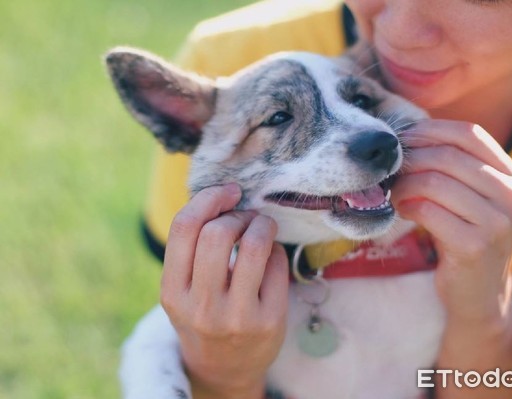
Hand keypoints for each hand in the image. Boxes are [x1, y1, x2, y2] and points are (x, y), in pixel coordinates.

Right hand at [160, 184, 288, 398]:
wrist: (226, 368)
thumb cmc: (204, 316)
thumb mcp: (183, 290)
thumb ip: (192, 250)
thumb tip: (222, 196)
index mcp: (172, 293)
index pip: (184, 228)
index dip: (208, 199)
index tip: (228, 192)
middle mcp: (201, 307)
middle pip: (217, 232)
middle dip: (237, 214)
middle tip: (245, 217)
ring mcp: (237, 316)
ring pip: (253, 245)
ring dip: (261, 224)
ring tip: (262, 227)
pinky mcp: (269, 321)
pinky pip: (277, 263)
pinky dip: (276, 249)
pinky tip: (270, 256)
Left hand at [393, 120, 511, 323]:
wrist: (479, 295)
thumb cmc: (465, 237)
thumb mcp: (469, 198)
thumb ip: (452, 168)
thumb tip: (406, 137)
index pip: (469, 134)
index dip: (430, 131)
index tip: (402, 140)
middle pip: (448, 157)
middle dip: (411, 160)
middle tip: (391, 171)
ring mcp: (498, 222)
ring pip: (436, 182)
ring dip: (406, 185)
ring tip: (396, 194)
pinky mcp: (476, 246)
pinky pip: (430, 212)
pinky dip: (408, 207)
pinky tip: (403, 212)